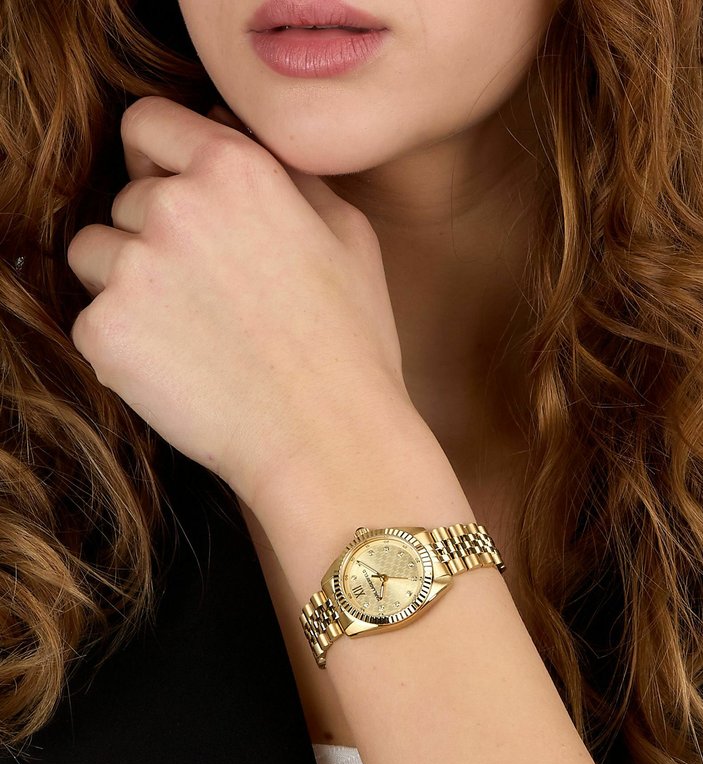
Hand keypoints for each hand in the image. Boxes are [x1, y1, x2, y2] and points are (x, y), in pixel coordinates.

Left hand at [66, 96, 412, 507]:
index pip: (147, 123)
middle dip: (154, 236)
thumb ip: (284, 173)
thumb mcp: (347, 235)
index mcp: (234, 169)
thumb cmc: (350, 346)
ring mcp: (132, 270)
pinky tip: (181, 370)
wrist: (327, 442)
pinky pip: (92, 320)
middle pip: (125, 200)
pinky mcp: (104, 332)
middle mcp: (174, 206)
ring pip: (96, 256)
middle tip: (209, 295)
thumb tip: (234, 132)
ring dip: (128, 283)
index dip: (158, 160)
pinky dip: (123, 344)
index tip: (172, 195)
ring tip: (191, 333)